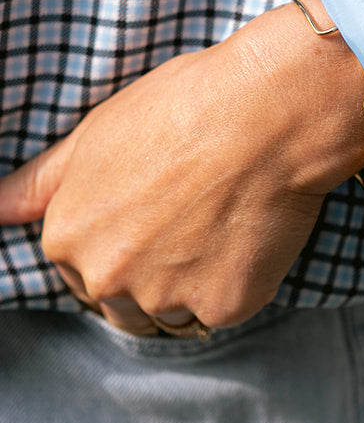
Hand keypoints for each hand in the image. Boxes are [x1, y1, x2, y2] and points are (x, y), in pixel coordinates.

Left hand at [0, 0, 363, 333]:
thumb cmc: (180, 107)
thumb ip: (39, 183)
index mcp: (67, 238)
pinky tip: (247, 237)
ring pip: (173, 315)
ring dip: (191, 287)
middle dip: (150, 276)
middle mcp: (107, 277)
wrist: (264, 113)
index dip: (120, 246)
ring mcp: (165, 297)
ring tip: (217, 229)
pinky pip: (225, 310)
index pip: (81, 273)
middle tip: (189, 223)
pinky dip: (238, 283)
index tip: (152, 216)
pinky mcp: (223, 306)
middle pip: (123, 305)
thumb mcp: (94, 135)